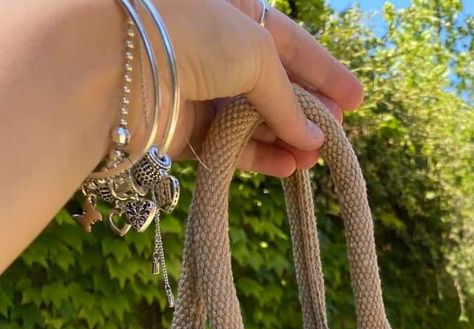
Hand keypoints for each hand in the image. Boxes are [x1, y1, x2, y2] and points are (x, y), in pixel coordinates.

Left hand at [155, 0, 363, 174]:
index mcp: (231, 6)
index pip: (289, 40)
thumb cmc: (191, 35)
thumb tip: (313, 138)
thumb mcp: (257, 52)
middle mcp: (214, 44)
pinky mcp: (184, 128)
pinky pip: (230, 144)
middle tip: (336, 133)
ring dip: (286, 138)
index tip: (355, 100)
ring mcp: (198, 87)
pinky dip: (260, 157)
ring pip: (252, 118)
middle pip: (272, 83)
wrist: (119, 66)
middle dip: (306, 109)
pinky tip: (290, 167)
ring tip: (316, 157)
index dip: (323, 70)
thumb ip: (288, 98)